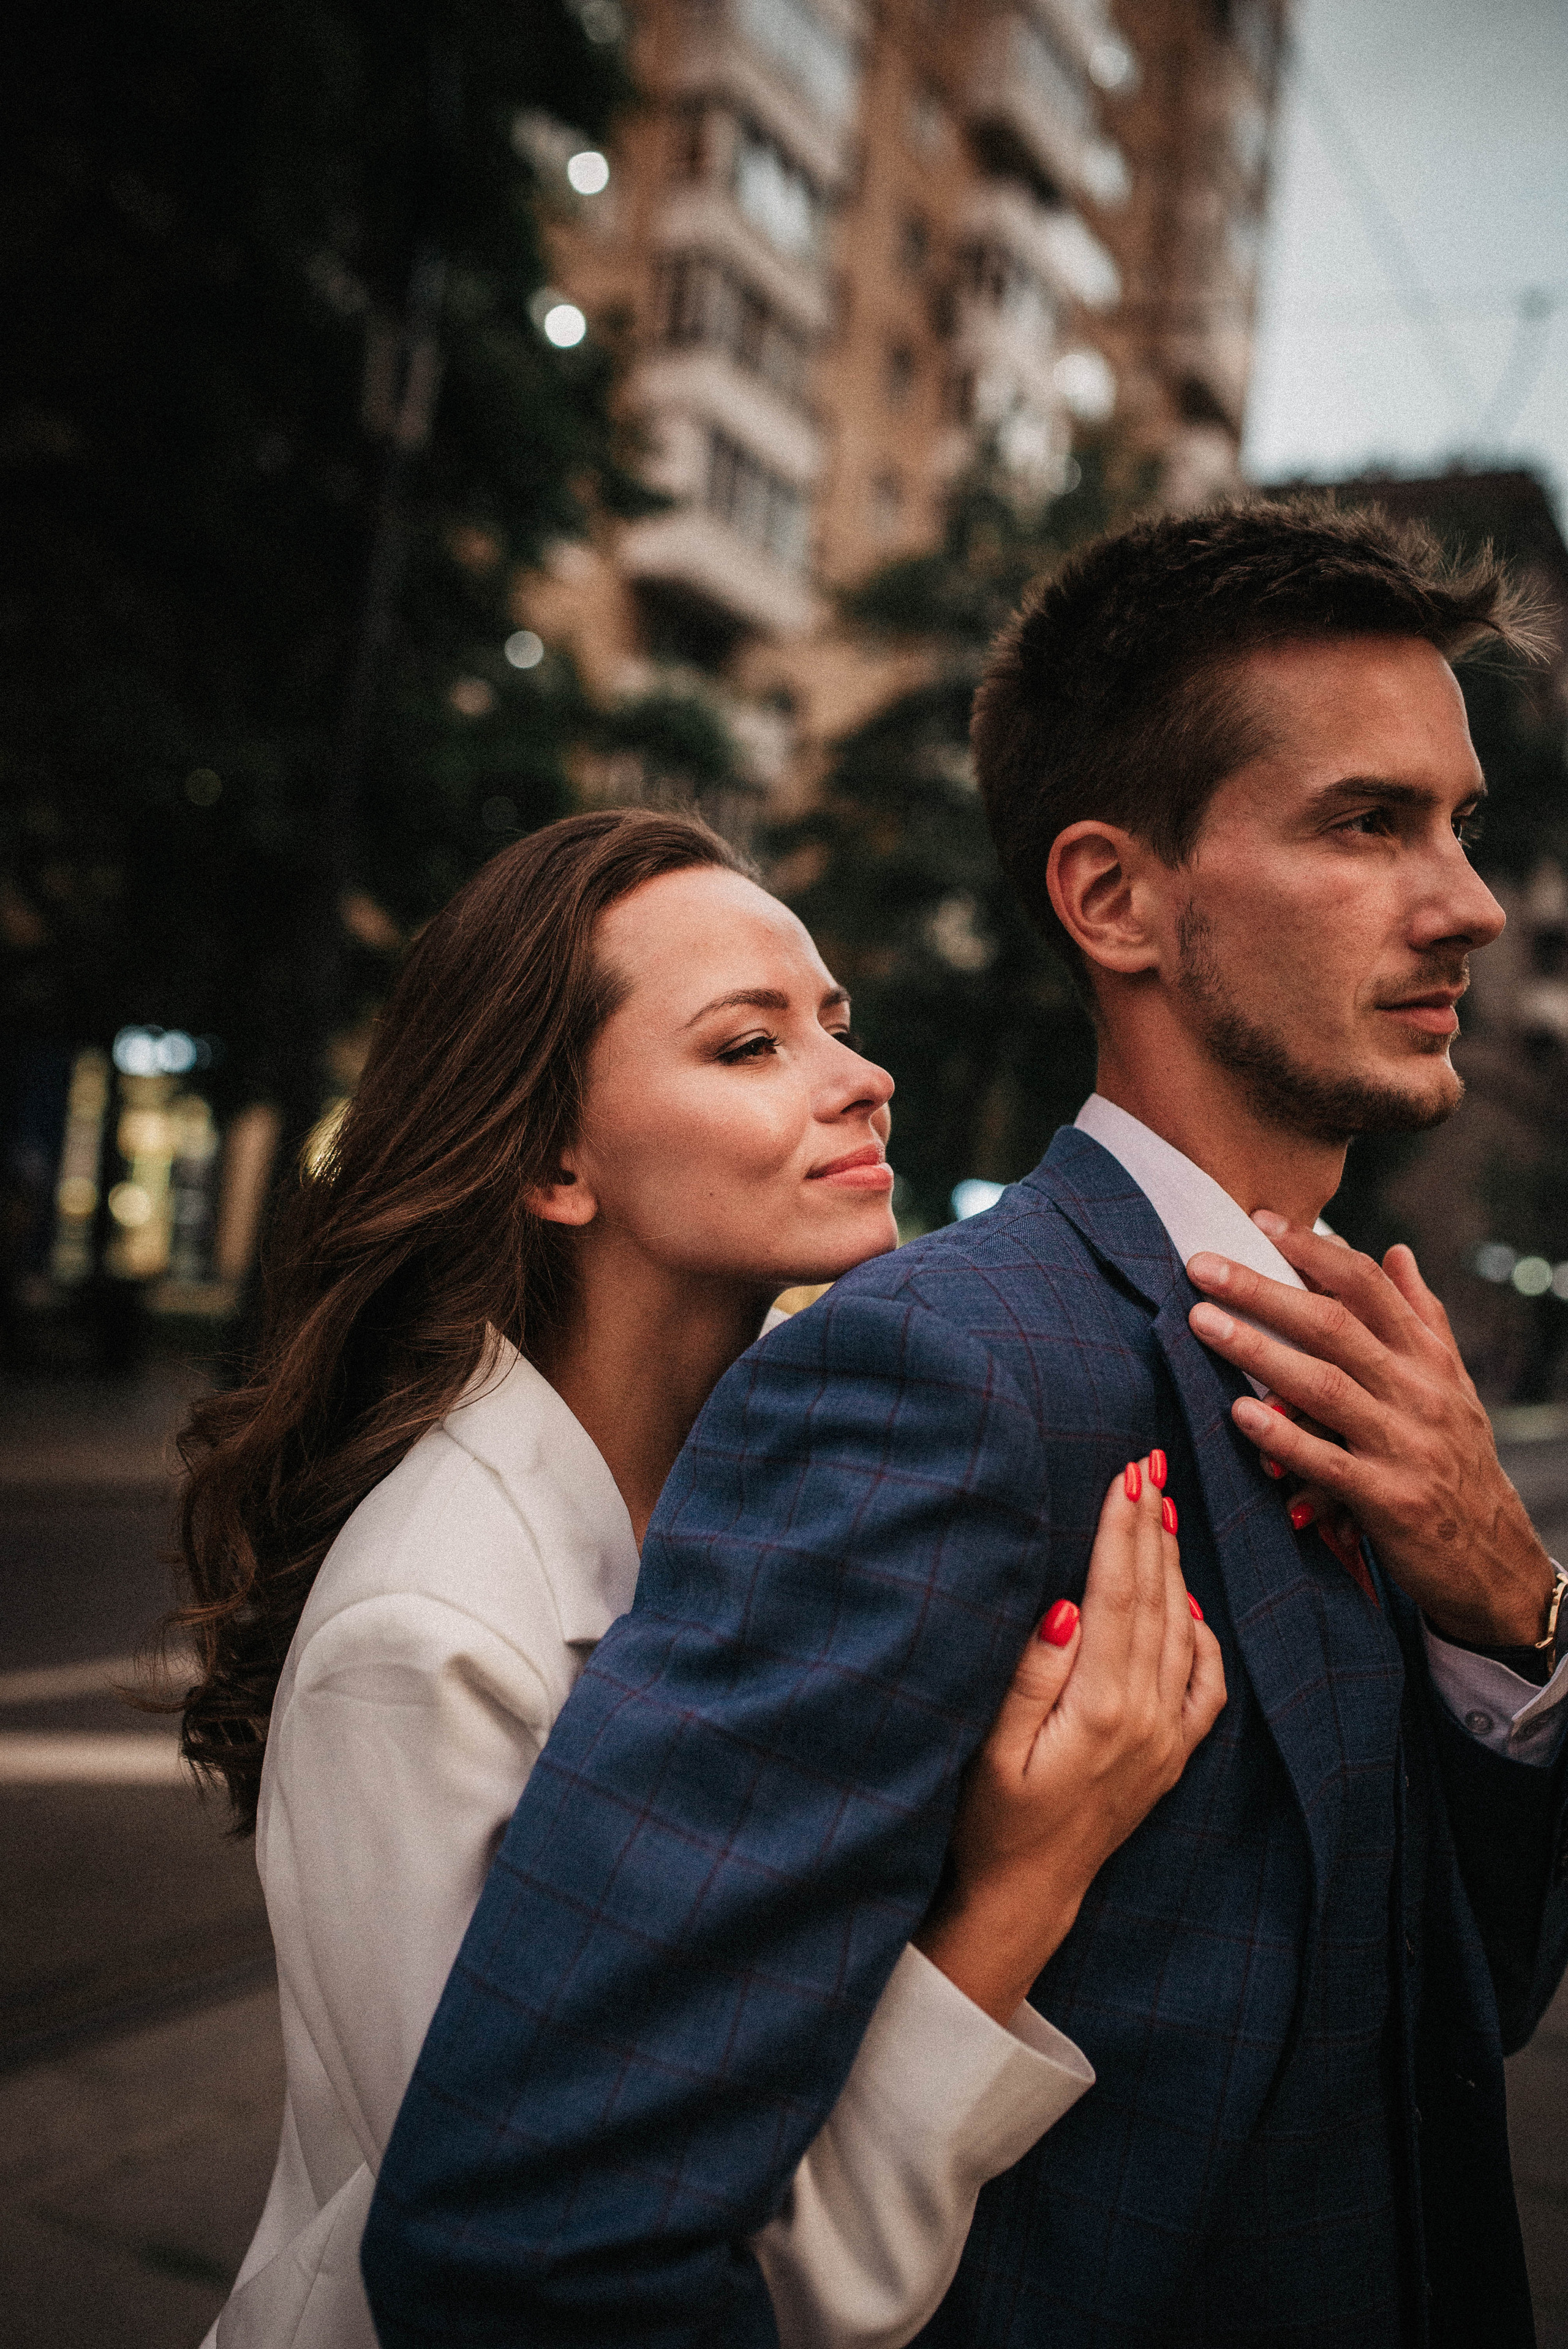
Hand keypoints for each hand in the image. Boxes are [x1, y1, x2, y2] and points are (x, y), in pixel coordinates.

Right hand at [915, 1455, 1225, 2022]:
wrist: (1025, 1894)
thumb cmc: (990, 1820)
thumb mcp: (991, 1746)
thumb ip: (1033, 1673)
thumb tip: (1068, 1603)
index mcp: (1101, 1707)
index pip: (1117, 1593)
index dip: (1122, 1529)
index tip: (1126, 1473)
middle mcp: (1147, 1718)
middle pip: (1155, 1599)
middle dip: (1151, 1527)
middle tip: (1150, 1463)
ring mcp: (1166, 1738)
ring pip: (1181, 1630)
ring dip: (1173, 1566)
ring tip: (1164, 1509)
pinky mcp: (1170, 1755)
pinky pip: (1204, 1684)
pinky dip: (1200, 1635)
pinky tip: (1188, 1603)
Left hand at [1186, 1218, 1554, 1645]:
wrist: (1494, 1560)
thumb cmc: (1458, 1461)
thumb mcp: (1450, 1384)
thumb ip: (1420, 1317)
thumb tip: (1397, 1251)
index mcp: (1427, 1358)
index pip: (1368, 1286)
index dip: (1314, 1250)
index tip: (1262, 1221)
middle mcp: (1418, 1392)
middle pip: (1333, 1325)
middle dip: (1263, 1290)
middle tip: (1202, 1265)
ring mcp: (1404, 1445)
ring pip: (1324, 1386)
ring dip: (1258, 1351)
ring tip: (1202, 1322)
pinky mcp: (1388, 1500)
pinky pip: (1327, 1462)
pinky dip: (1284, 1438)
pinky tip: (1240, 1415)